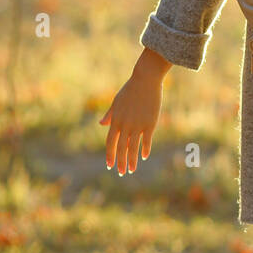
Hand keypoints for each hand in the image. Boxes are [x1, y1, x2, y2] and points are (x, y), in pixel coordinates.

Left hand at [99, 48, 169, 174]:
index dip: (110, 155)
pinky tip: (144, 157)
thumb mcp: (116, 102)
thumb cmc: (130, 90)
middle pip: (121, 148)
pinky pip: (146, 140)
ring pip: (133, 147)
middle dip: (120, 162)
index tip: (109, 165)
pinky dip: (144, 149)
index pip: (110, 142)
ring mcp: (138, 125)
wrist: (145, 80)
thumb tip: (102, 123)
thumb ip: (110, 115)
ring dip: (131, 160)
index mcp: (116, 120)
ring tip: (131, 170)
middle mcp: (125, 125)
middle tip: (121, 173)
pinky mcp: (150, 123)